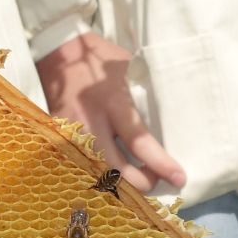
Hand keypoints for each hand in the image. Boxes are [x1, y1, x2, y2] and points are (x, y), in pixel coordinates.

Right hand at [36, 31, 185, 192]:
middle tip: (156, 180)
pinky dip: (100, 175)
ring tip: (137, 178)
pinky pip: (83, 166)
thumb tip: (170, 118)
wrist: (58, 53)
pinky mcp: (59, 139)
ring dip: (120, 184)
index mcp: (113, 101)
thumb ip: (145, 94)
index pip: (139, 141)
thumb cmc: (100, 58)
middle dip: (140, 183)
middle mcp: (91, 122)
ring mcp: (71, 133)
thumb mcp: (129, 69)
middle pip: (116, 171)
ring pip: (97, 175)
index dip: (160, 164)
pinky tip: (113, 174)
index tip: (178, 177)